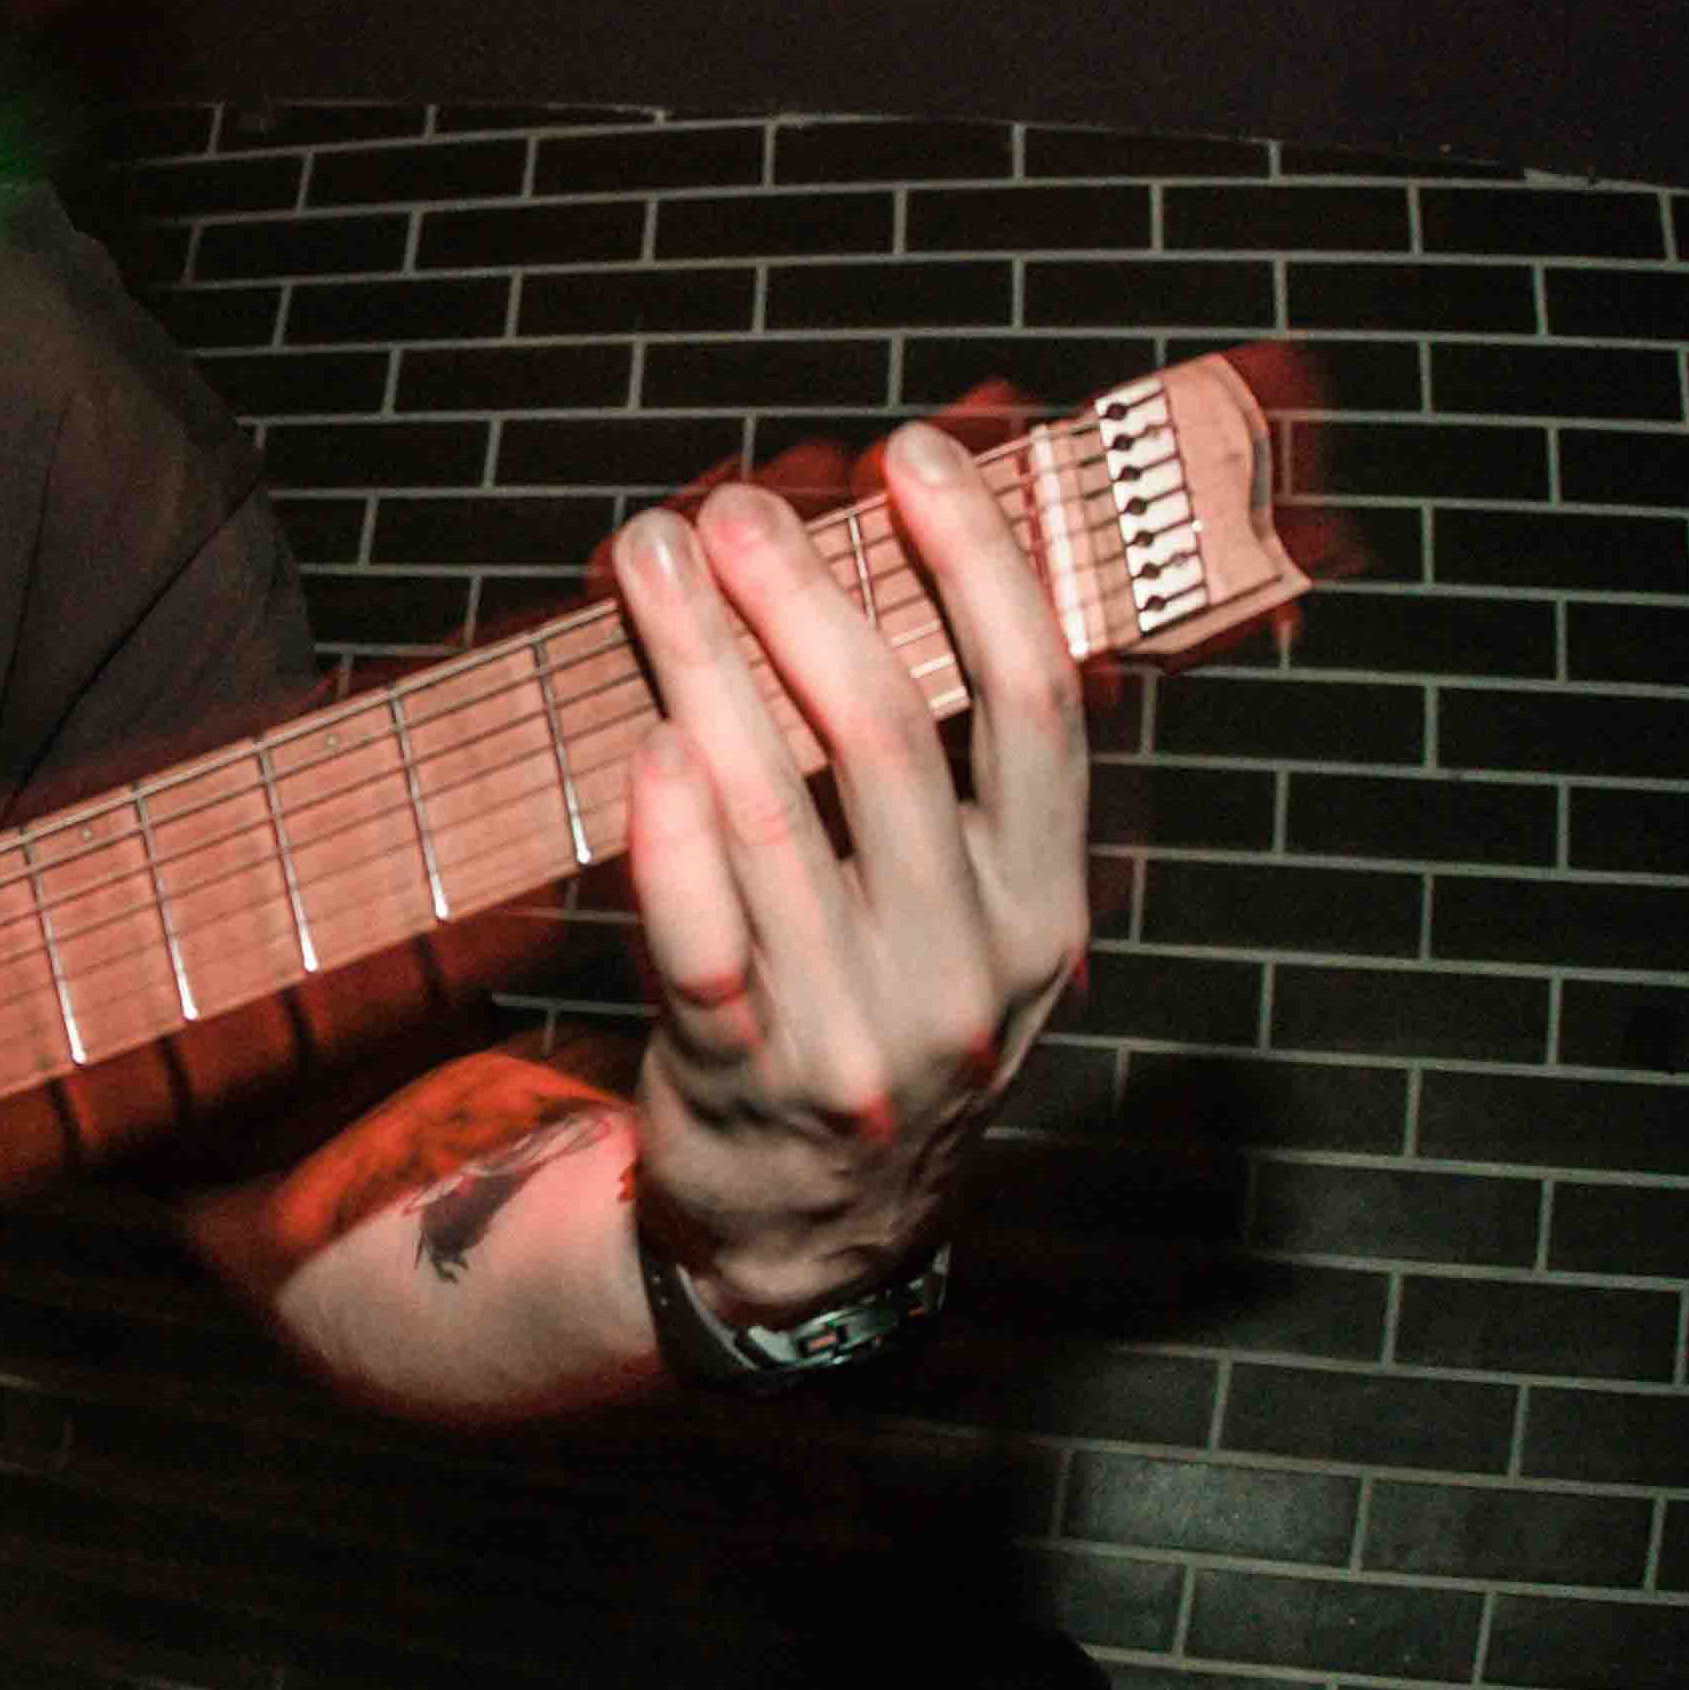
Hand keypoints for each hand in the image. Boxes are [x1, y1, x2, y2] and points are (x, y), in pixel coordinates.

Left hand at [606, 426, 1090, 1313]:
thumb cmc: (879, 1021)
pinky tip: (646, 735)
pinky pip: (700, 934)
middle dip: (800, 596)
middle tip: (730, 506)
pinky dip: (668, 829)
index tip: (915, 453)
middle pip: (886, 735)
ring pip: (774, 812)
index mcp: (1042, 907)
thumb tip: (911, 555)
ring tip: (650, 562)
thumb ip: (956, 778)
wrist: (811, 1237)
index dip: (979, 564)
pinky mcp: (745, 1077)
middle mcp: (968, 969)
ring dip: (702, 665)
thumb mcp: (970, 921)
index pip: (1035, 704)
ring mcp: (857, 1030)